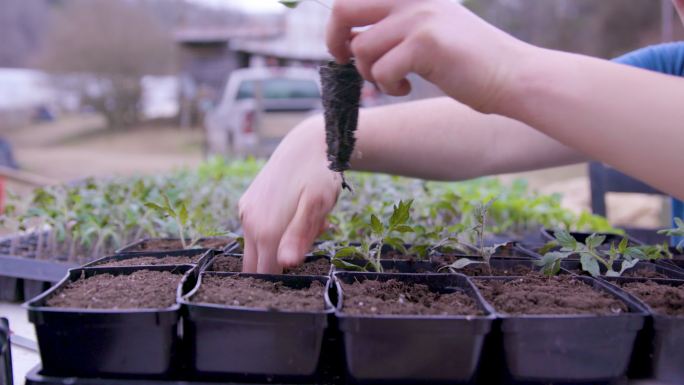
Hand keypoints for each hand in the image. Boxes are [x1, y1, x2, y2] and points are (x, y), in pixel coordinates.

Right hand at [238, 117, 340, 272]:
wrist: (308, 142)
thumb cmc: (318, 173)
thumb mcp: (316, 206)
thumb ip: (300, 236)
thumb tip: (286, 263)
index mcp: (265, 230)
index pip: (266, 274)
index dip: (284, 278)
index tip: (304, 264)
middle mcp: (249, 223)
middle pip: (257, 265)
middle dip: (281, 261)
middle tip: (308, 240)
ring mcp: (246, 212)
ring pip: (259, 247)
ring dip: (281, 244)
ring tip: (309, 222)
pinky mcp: (248, 204)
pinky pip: (257, 230)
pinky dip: (276, 230)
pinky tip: (298, 213)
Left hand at [327, 0, 532, 112]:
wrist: (511, 76)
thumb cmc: (466, 62)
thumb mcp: (428, 31)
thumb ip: (393, 27)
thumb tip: (346, 40)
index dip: (338, 24)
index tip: (343, 47)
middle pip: (343, 8)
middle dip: (334, 40)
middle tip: (345, 62)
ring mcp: (420, 18)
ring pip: (361, 49)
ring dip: (371, 74)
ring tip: (395, 81)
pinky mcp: (426, 43)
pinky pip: (382, 71)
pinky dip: (389, 86)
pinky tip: (407, 88)